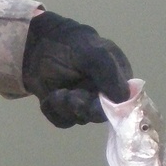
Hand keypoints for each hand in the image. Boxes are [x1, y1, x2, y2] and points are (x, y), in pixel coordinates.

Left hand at [22, 9, 131, 128]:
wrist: (41, 45)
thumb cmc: (74, 46)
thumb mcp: (95, 54)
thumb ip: (110, 74)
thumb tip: (124, 99)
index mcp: (118, 81)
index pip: (121, 105)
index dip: (108, 108)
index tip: (93, 99)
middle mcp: (103, 96)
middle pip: (98, 115)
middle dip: (82, 106)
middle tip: (69, 95)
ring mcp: (85, 104)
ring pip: (78, 118)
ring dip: (65, 106)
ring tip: (57, 92)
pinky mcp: (66, 110)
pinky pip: (62, 121)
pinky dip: (53, 110)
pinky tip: (50, 97)